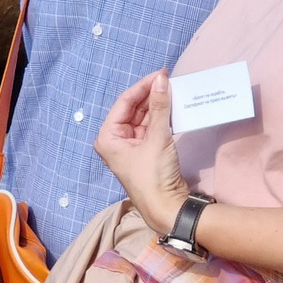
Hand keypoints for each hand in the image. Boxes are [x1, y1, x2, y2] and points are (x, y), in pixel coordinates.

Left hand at [93, 73, 185, 232]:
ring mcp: (131, 147)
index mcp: (108, 137)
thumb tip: (162, 80)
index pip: (124, 102)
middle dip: (151, 95)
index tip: (161, 74)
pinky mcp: (146, 153)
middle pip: (133, 109)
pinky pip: (152, 129)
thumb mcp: (157, 138)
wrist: (166, 208)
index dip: (142, 86)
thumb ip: (160, 107)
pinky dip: (162, 119)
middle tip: (169, 81)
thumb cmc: (153, 176)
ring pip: (144, 118)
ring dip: (158, 106)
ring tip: (174, 91)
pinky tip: (174, 108)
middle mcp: (116, 141)